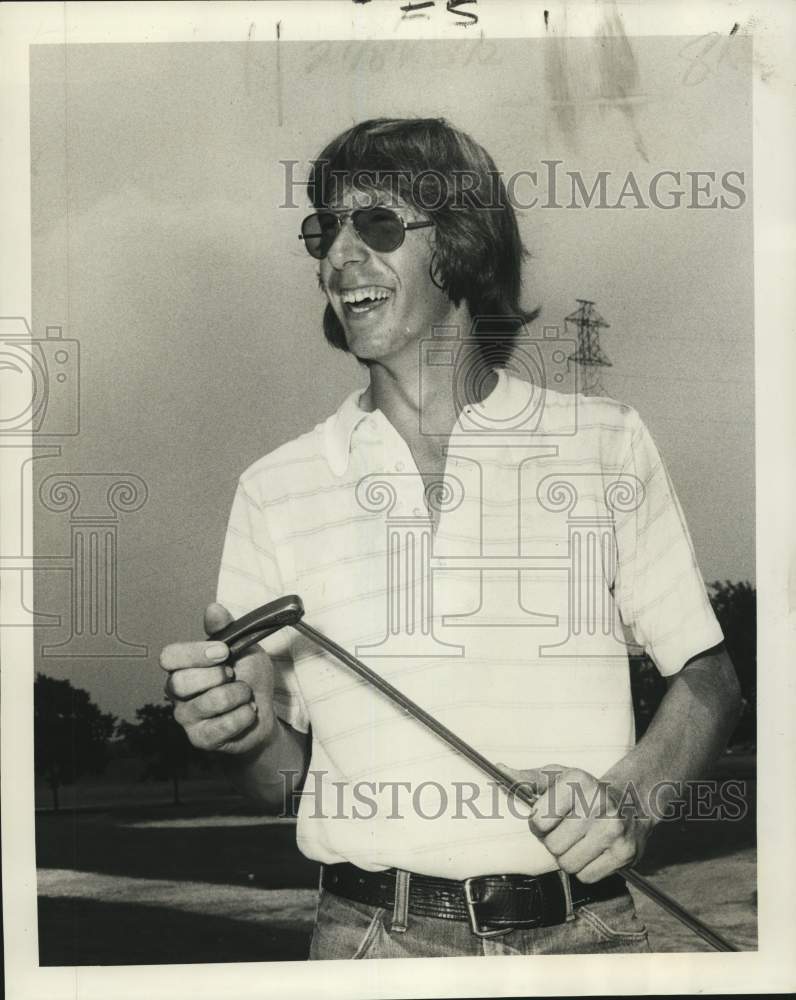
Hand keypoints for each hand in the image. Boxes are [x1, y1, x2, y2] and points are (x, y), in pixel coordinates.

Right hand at [160, 602, 277, 755]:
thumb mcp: (242, 647)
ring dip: (239, 695)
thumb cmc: (248, 677)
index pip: (169, 657)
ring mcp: (186, 718)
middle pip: (181, 682)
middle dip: (218, 676)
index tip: (223, 652)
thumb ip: (226, 629)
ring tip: (246, 695)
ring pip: (209, 702)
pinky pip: (223, 726)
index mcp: (183, 666)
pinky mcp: (201, 739)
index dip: (195, 653)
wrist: (263, 712)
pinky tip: (248, 712)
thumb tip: (213, 608)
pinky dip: (244, 715)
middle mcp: (177, 692)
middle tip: (234, 676)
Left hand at [500, 763, 651, 882]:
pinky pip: (587, 877)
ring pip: (569, 864)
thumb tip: (500, 769)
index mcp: (577, 780)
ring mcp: (614, 828)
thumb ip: (528, 778)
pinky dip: (586, 869)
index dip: (540, 823)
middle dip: (555, 842)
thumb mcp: (558, 777)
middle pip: (554, 846)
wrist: (633, 802)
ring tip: (581, 841)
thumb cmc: (585, 791)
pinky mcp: (625, 852)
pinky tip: (595, 851)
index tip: (551, 816)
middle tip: (568, 830)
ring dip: (569, 857)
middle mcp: (598, 802)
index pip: (539, 821)